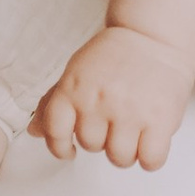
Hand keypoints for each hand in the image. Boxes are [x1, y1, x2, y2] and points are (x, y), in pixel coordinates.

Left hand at [32, 24, 194, 170]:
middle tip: (113, 122)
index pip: (55, 132)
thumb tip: (35, 131)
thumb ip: (53, 102)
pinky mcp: (160, 119)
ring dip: (126, 152)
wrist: (155, 36)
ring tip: (132, 132)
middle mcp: (98, 100)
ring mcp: (130, 111)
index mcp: (73, 88)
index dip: (60, 147)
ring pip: (119, 158)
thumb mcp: (76, 71)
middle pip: (91, 146)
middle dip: (101, 139)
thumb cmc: (114, 56)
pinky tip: (150, 142)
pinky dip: (151, 158)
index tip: (69, 150)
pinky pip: (151, 160)